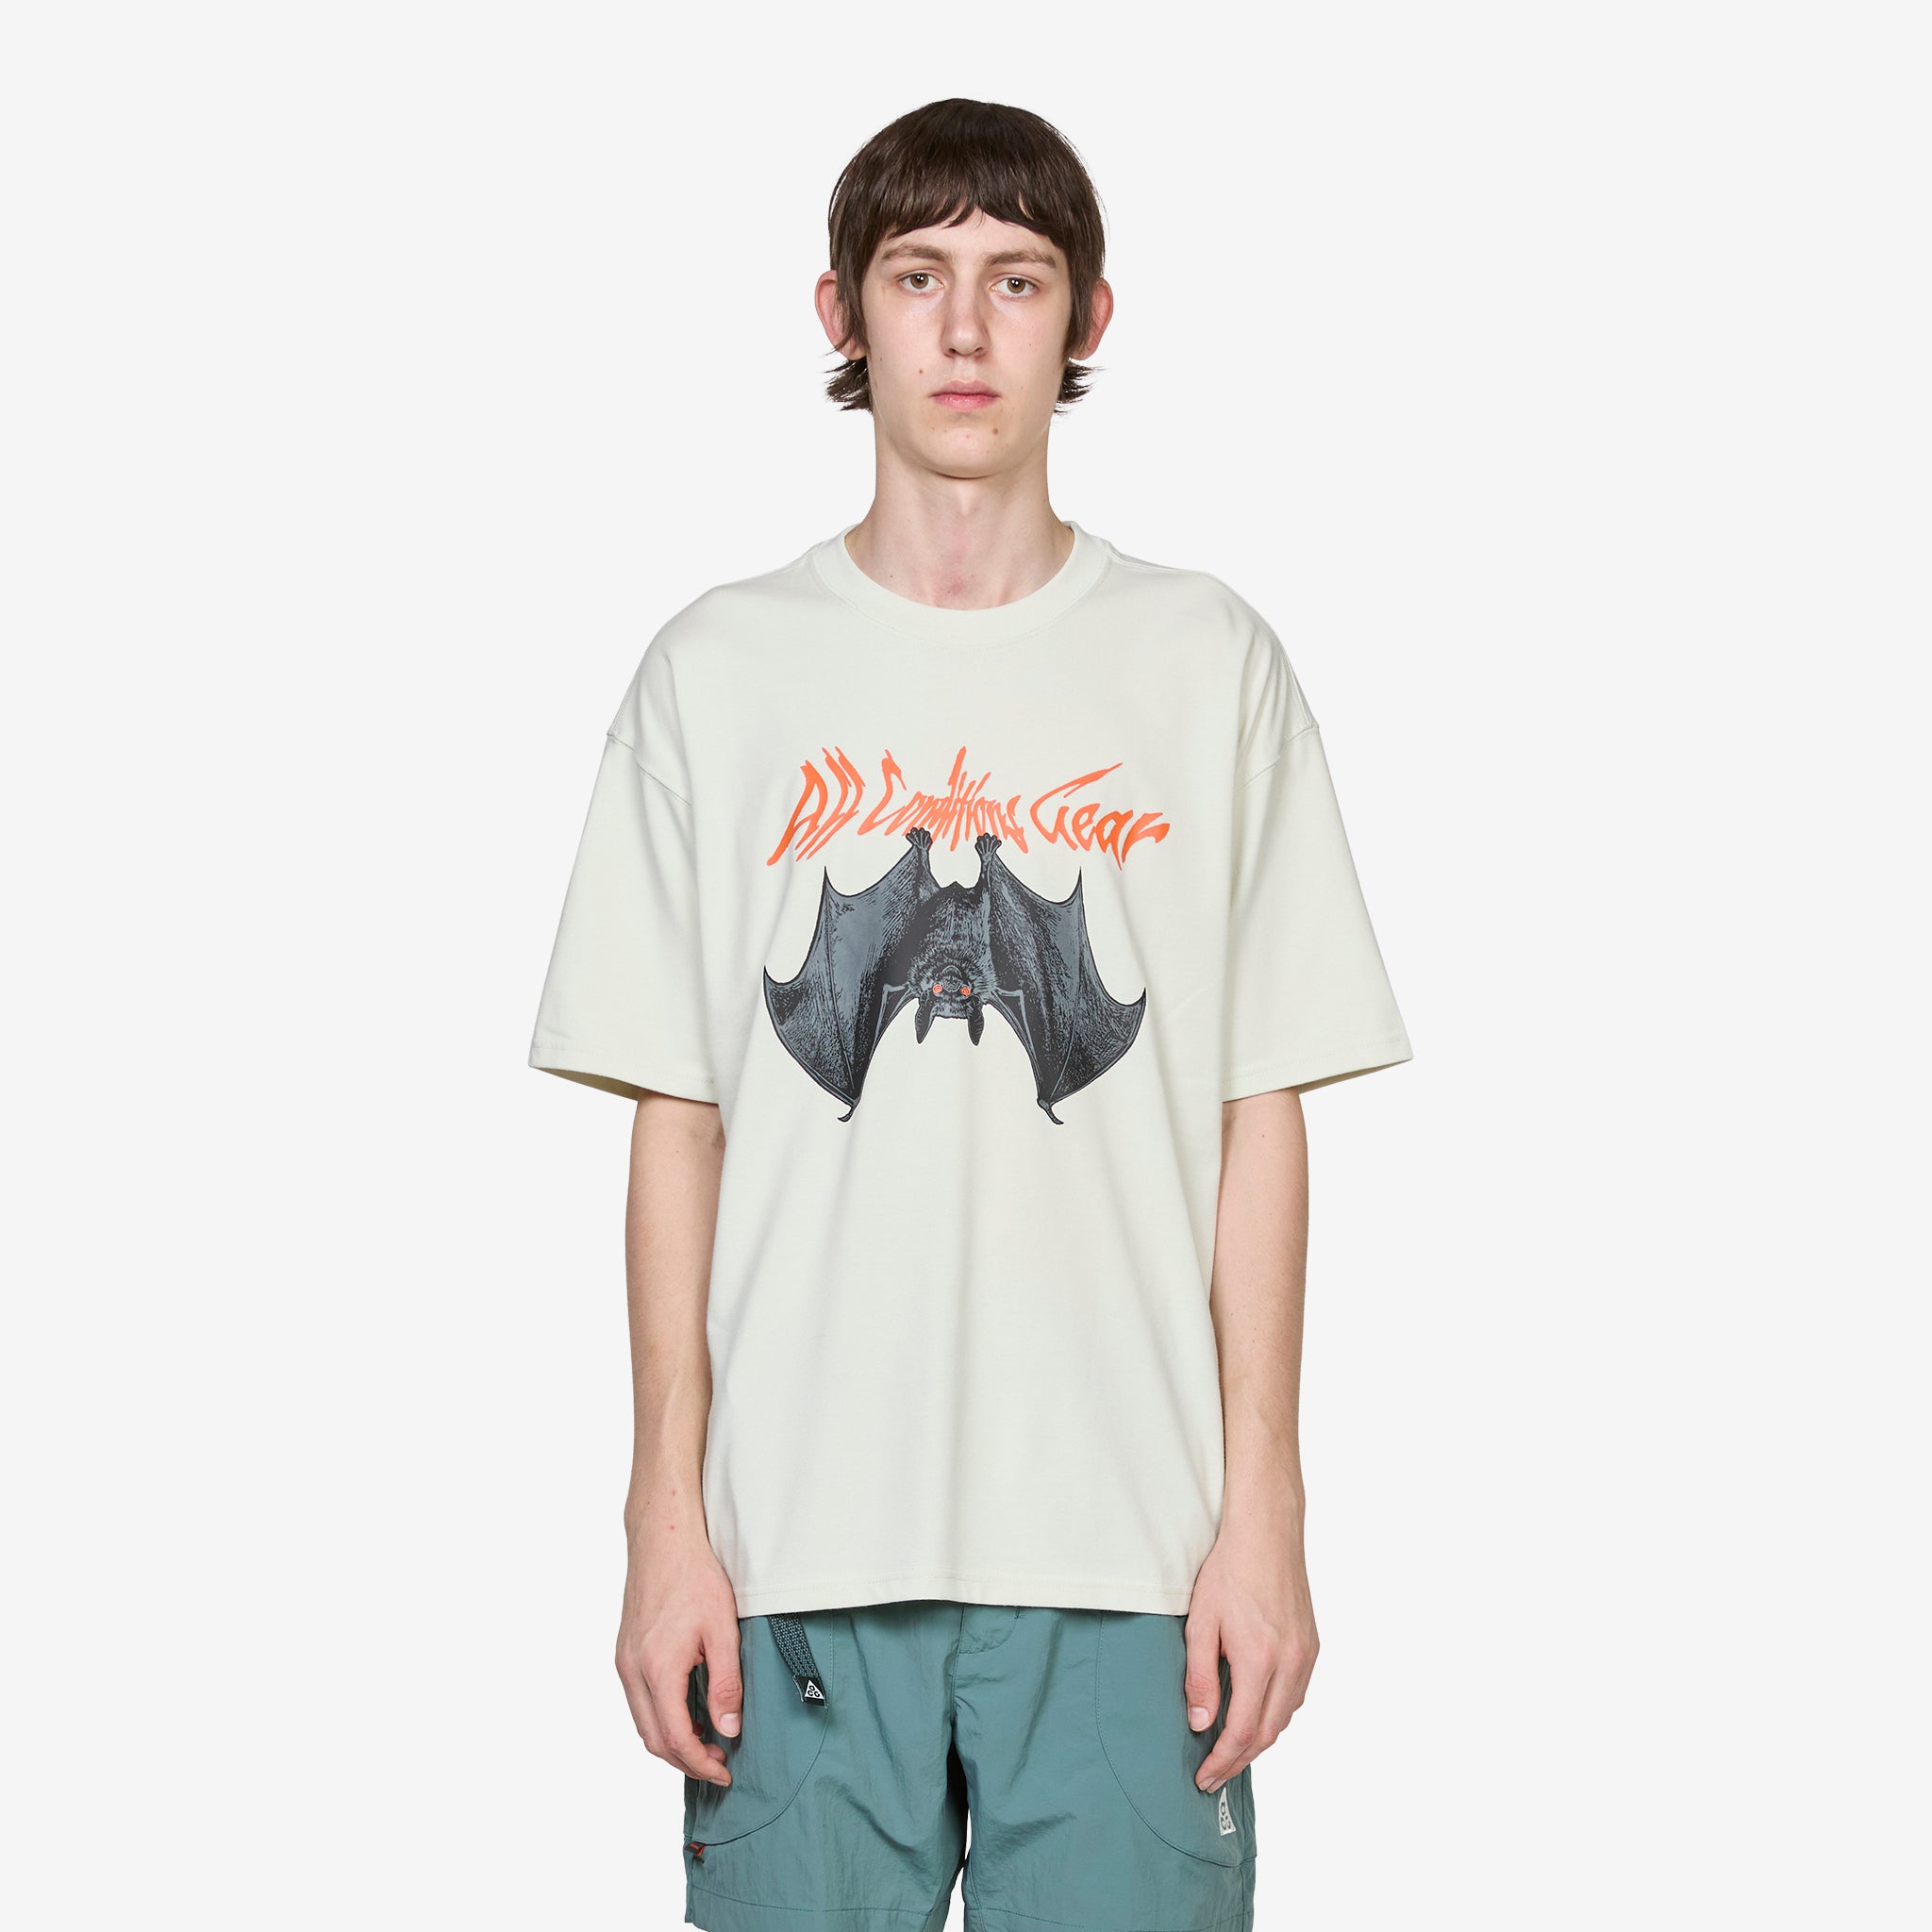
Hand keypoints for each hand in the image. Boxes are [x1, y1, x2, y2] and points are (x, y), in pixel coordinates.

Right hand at [615, 1530, 741, 1785]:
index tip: (724, 1771)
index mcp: (657, 1669)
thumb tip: (728, 1728)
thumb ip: (726, 1684)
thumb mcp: (723, 1631)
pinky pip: (639, 1701)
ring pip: (643, 1723)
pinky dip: (661, 1718)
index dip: (700, 1763)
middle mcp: (632, 1671)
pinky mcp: (624, 1653)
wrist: (663, 1540)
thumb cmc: (695, 1578)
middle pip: (653, 1739)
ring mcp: (624, 1662)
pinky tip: (687, 1712)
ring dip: (671, 1741)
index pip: (675, 1738)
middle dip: (685, 1760)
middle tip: (719, 1763)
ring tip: (706, 1742)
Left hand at [1183, 1512, 1317, 1791]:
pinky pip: (1296, 1695)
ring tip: (1230, 1749)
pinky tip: (1256, 1713)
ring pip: (1285, 1717)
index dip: (1221, 1761)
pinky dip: (1275, 1714)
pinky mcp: (1312, 1645)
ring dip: (1259, 1738)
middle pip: (1267, 1733)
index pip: (1242, 1732)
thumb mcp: (1200, 1623)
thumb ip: (1200, 1677)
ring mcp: (1306, 1656)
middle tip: (1214, 1774)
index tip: (1203, 1778)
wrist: (1267, 1533)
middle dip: (1239, 1760)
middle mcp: (1291, 1664)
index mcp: (1260, 1660)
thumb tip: (1200, 1723)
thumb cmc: (1228, 1571)